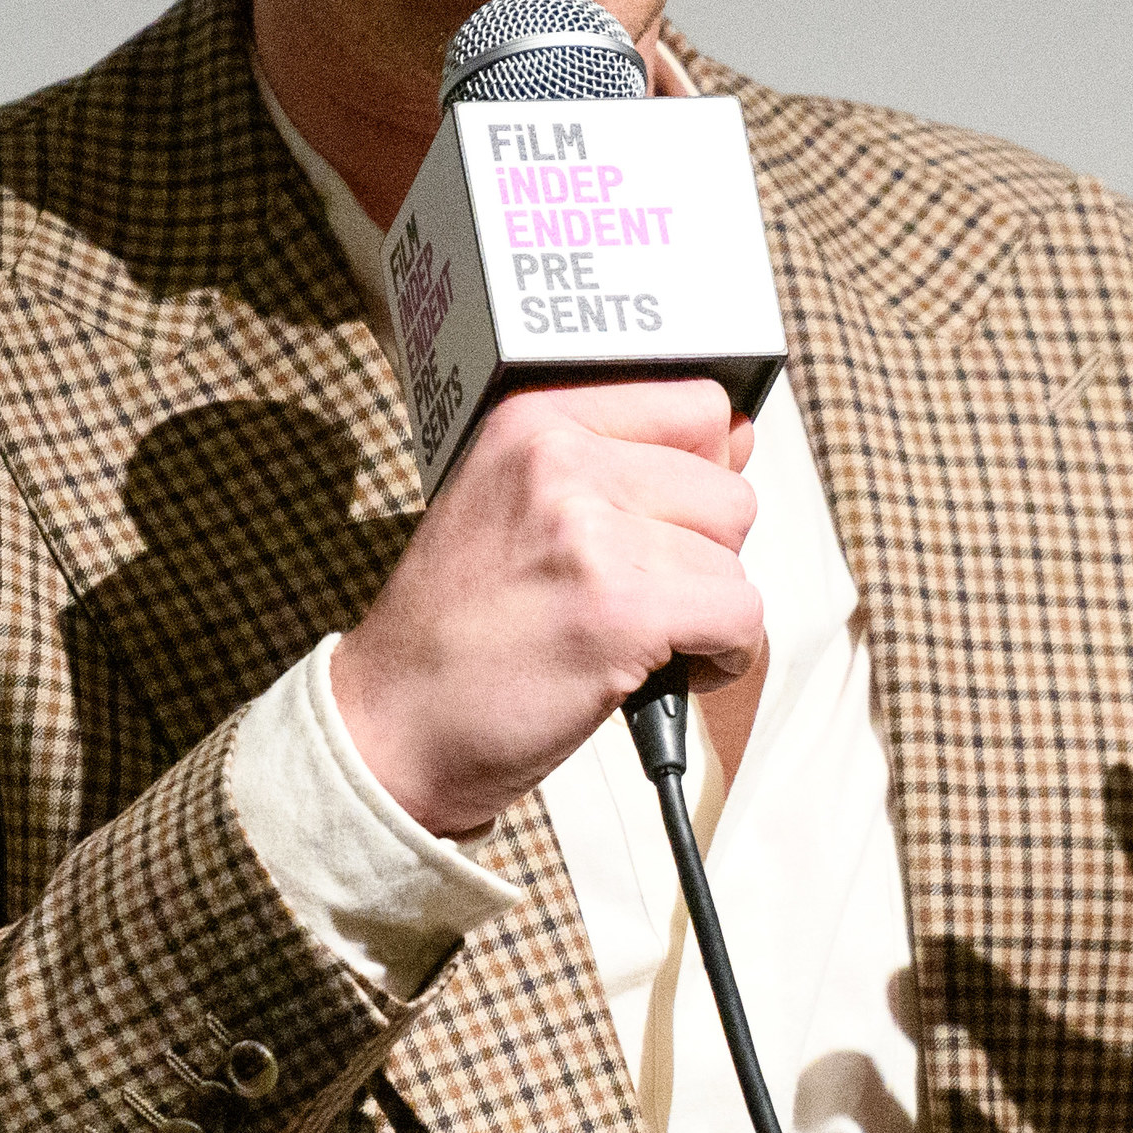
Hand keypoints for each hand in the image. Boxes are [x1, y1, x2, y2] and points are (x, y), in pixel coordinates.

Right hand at [332, 381, 762, 837]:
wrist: (391, 725)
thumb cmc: (459, 630)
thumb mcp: (514, 507)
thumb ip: (624, 464)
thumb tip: (740, 437)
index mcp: (535, 420)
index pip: (698, 407)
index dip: (704, 476)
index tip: (668, 524)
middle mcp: (561, 461)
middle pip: (728, 490)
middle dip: (703, 556)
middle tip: (634, 597)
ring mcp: (590, 533)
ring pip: (735, 561)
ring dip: (705, 613)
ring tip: (635, 639)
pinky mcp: (621, 611)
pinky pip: (741, 618)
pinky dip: (721, 657)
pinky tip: (662, 671)